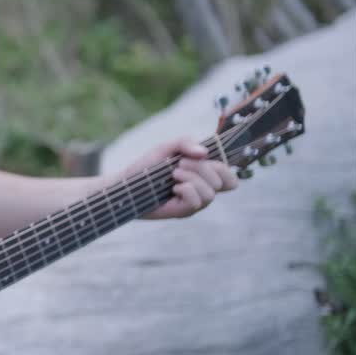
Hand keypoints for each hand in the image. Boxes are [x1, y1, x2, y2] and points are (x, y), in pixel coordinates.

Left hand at [112, 138, 238, 218]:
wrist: (125, 184)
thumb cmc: (146, 167)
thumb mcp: (166, 148)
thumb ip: (185, 143)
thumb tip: (204, 153)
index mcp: (203, 176)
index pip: (230, 177)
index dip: (223, 167)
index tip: (202, 158)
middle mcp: (202, 190)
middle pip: (223, 181)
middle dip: (201, 168)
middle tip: (179, 165)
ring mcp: (194, 202)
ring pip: (211, 193)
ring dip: (192, 178)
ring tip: (173, 174)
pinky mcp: (183, 211)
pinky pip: (197, 202)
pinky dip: (187, 190)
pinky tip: (173, 187)